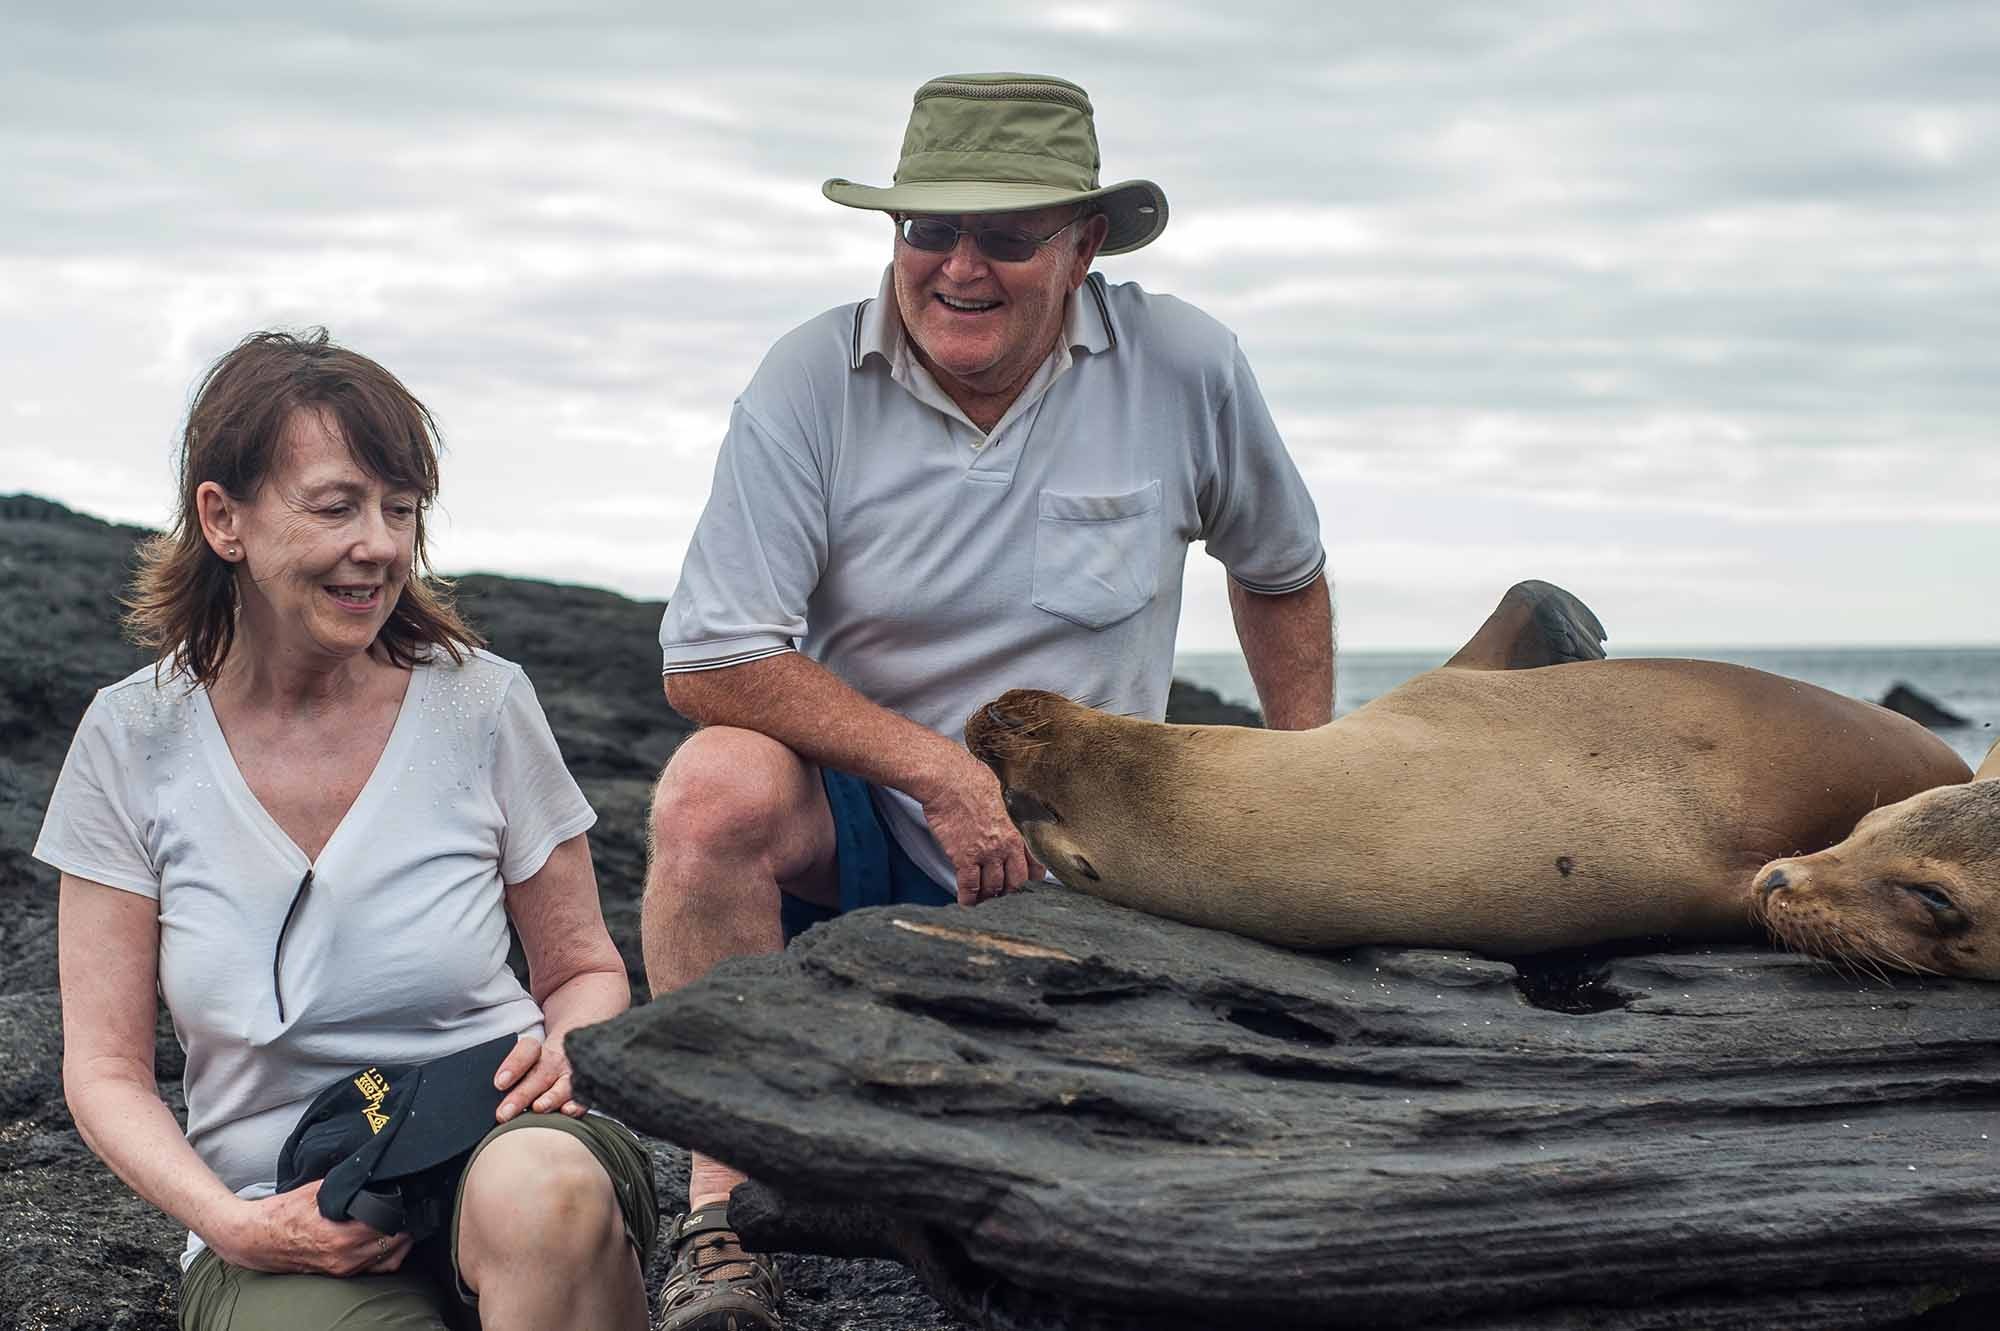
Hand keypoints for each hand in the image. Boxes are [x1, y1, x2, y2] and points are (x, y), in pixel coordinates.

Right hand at [214, 1181, 413, 1275]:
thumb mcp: (317, 1190)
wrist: (253, 1238)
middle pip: (394, 1246)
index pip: (388, 1226)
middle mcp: (344, 1258)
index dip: (401, 1210)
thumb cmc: (281, 1213)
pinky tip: (383, 1237)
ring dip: (397, 1243)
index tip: (405, 1198)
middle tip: (408, 1209)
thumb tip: (372, 1172)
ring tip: (399, 1222)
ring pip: (387, 1261)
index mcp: (340, 1237)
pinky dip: (383, 1255)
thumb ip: (348, 1183)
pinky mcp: (336, 1273)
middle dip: (405, 1227)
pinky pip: (371, 1269)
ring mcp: (341, 1269)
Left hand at [494, 1032, 585, 1120]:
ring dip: (550, 1097)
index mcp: (536, 1051)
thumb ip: (506, 1077)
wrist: (569, 1051)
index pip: (526, 1051)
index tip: (499, 1084)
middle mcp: (555, 1061)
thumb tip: (484, 1098)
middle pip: (539, 1074)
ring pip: (563, 1084)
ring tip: (538, 1109)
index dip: (514, 1065)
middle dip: (522, 1094)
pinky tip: (567, 1111)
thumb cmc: (534, 1066)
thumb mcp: (521, 1062)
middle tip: (504, 1113)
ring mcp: (571, 1074)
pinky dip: (577, 1104)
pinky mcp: (583, 1089)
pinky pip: (582, 1097)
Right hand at [913, 745, 1044, 906]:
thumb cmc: (973, 777)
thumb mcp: (1007, 792)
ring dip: (989, 895)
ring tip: (984, 896)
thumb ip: (1015, 811)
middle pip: (1016, 881)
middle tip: (1003, 890)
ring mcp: (986, 853)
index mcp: (1020, 829)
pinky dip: (968, 898)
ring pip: (994, 887)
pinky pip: (969, 886)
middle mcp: (1007, 845)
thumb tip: (1017, 813)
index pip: (1035, 864)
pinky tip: (966, 901)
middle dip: (1010, 889)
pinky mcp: (964, 858)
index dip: (1030, 876)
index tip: (1025, 879)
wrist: (948, 779)